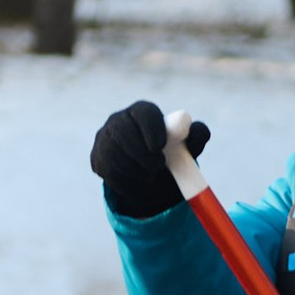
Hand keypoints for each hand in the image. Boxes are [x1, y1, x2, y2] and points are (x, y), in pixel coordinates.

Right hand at [90, 101, 207, 219]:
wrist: (150, 176)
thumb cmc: (171, 154)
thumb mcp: (187, 147)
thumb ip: (196, 136)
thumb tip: (198, 131)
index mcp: (142, 111)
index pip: (143, 112)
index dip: (151, 128)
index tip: (160, 146)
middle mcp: (119, 120)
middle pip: (123, 131)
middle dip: (141, 152)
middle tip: (157, 166)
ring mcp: (104, 139)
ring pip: (114, 154)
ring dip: (135, 170)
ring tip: (150, 176)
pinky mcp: (96, 159)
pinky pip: (108, 172)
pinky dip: (126, 183)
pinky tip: (137, 183)